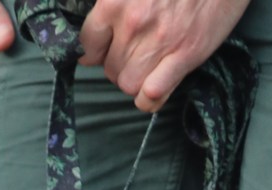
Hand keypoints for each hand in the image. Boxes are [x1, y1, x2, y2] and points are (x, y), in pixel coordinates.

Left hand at [79, 0, 251, 111]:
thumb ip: (115, 3)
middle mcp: (133, 24)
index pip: (87, 44)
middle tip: (135, 52)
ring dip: (135, 80)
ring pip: (128, 85)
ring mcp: (159, 43)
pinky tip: (154, 86)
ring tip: (147, 65)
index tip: (103, 50)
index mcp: (115, 1)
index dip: (94, 51)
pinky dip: (149, 98)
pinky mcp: (184, 57)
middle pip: (110, 68)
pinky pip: (152, 96)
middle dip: (119, 65)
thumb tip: (100, 29)